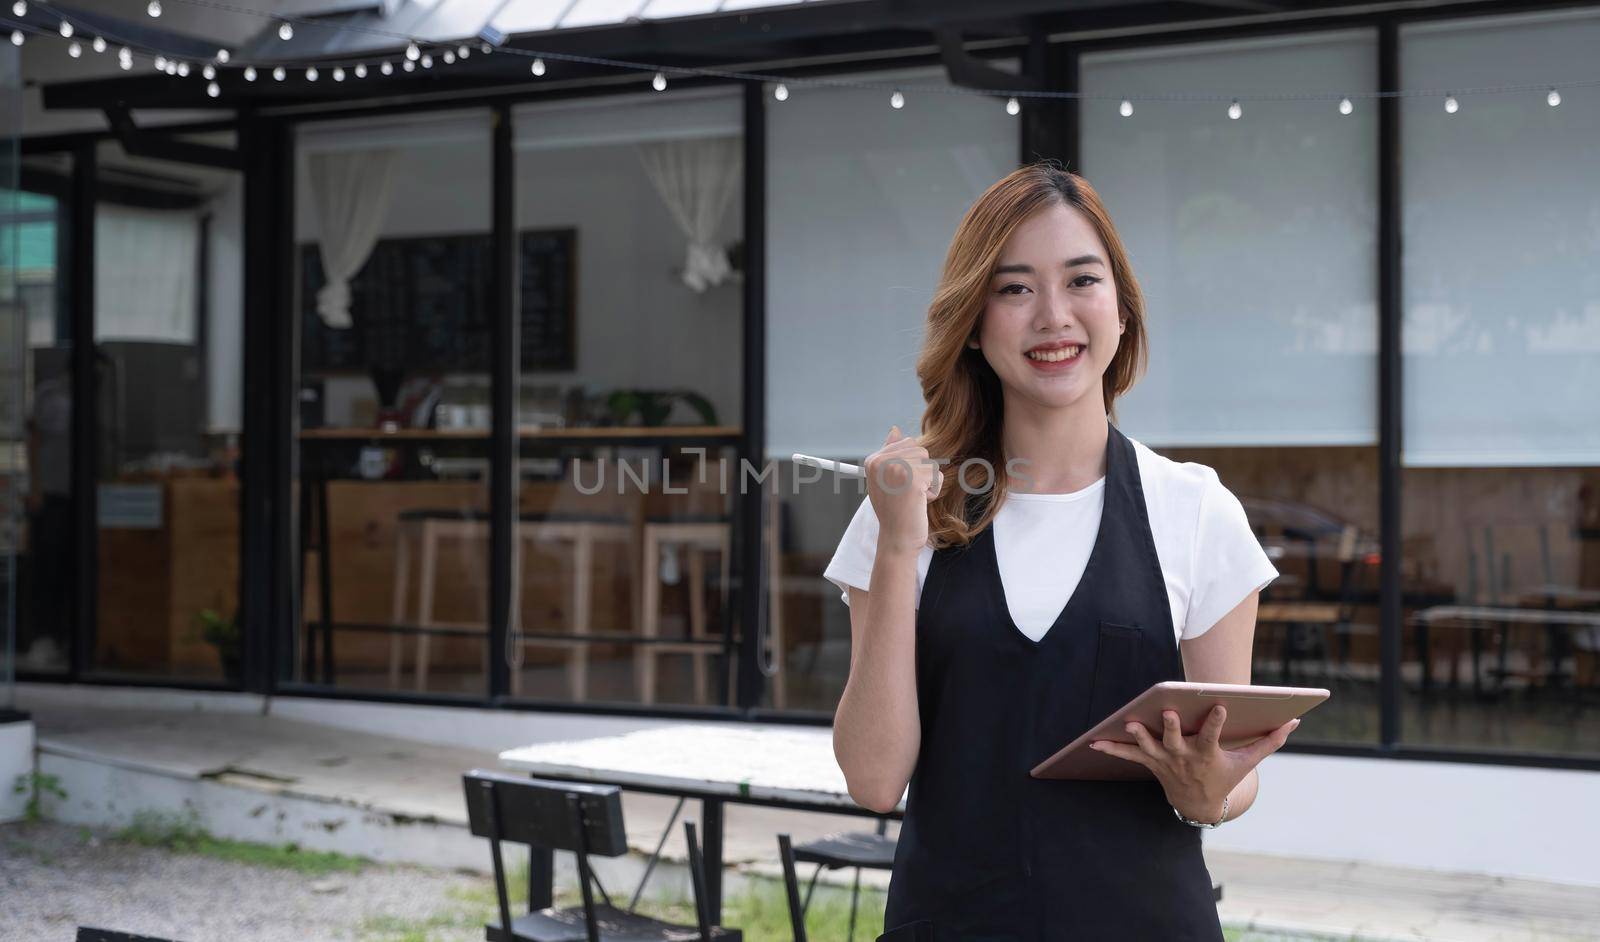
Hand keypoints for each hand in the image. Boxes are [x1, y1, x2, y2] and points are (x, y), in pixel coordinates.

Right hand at [864, 425, 941, 553]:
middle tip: (906, 492)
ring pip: (930, 463)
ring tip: (913, 497)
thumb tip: (895, 429)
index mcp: (873, 460)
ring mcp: (897, 469)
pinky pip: (937, 476)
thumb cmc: (894, 509)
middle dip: (920, 472)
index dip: (910, 464)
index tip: (898, 484)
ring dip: (927, 481)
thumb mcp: (886, 479)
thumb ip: (890, 454)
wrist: (897, 537)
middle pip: (920, 450)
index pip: (907, 442)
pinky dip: (933, 491)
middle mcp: (882, 462)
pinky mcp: (913, 480)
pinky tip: (919, 502)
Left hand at [1089, 706, 1298, 821]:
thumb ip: (1269, 742)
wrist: (1198, 806)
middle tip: (1167, 711)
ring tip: (1129, 723)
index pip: (1214, 736)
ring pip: (1149, 748)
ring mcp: (1164, 761)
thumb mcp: (1247, 763)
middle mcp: (1184, 758)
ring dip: (1138, 737)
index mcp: (1208, 755)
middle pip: (1176, 740)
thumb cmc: (1224, 777)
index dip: (1218, 721)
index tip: (1221, 705)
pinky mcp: (1150, 763)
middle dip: (1171, 727)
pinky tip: (1094, 742)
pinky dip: (1112, 749)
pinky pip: (1129, 756)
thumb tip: (1294, 721)